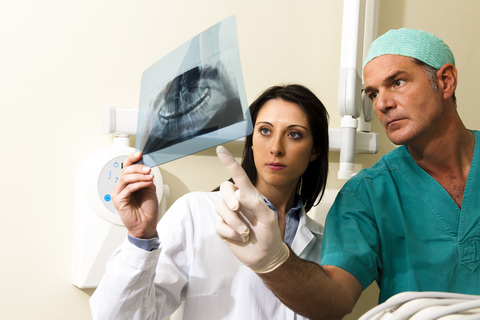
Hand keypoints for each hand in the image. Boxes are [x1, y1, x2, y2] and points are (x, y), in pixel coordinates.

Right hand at [112, 152, 158, 238]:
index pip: (126, 167)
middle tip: (148, 169)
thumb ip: (145, 178)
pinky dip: (139, 184)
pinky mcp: (119, 201)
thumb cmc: (147, 209)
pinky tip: (146, 183)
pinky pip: (128, 188)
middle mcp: (121, 188)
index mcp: (127, 183)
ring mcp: (118, 194)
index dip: (131, 159)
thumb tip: (145, 167)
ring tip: (149, 177)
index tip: (139, 153)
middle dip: (138, 167)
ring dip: (139, 175)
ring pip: (125, 178)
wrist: (147, 224)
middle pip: (125, 171)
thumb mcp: (149, 189)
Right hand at [215, 146, 289, 272]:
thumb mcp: (268, 218)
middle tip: (237, 208)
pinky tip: (239, 238)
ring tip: (246, 232)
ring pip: (220, 208)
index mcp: (250, 196)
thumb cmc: (270, 234)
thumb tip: (238, 194)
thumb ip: (255, 204)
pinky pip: (219, 225)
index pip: (239, 176)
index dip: (229, 162)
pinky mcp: (223, 228)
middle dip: (229, 198)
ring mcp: (229, 215)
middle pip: (224, 189)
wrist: (266, 256)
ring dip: (234, 222)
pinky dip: (230, 233)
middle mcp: (237, 202)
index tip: (220, 149)